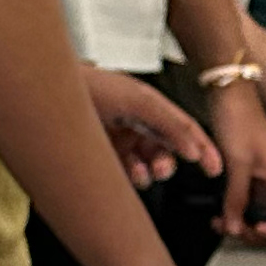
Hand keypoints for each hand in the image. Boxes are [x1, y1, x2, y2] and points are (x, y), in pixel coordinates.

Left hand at [86, 68, 217, 193]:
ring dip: (149, 174)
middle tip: (162, 171)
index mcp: (153, 107)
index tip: (215, 168)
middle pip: (166, 151)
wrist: (50, 93)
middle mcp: (139, 124)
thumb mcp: (139, 101)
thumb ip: (169, 124)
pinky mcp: (106, 154)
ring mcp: (122, 140)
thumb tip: (192, 148)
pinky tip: (130, 176)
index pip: (185, 130)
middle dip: (168, 164)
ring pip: (147, 166)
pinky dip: (132, 179)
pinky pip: (126, 174)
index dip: (203, 148)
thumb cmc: (94, 87)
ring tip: (143, 174)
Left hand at [209, 79, 265, 240]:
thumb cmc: (239, 119)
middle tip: (234, 229)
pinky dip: (232, 211)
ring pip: (257, 214)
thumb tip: (236, 226)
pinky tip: (218, 213)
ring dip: (241, 223)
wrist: (227, 94)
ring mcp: (260, 180)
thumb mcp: (238, 162)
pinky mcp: (246, 175)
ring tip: (221, 223)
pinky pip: (243, 202)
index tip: (258, 228)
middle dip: (255, 232)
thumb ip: (237, 197)